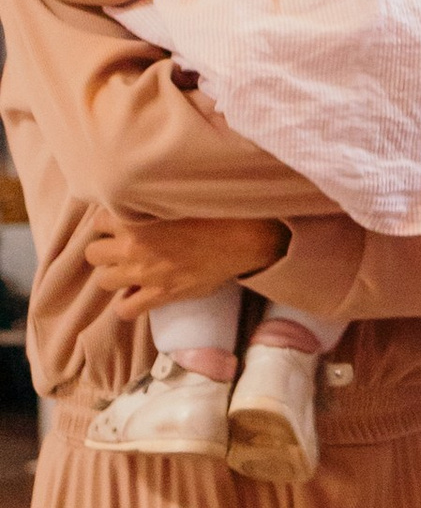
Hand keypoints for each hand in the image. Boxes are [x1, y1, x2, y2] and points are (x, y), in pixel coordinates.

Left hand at [85, 213, 287, 318]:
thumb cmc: (214, 212)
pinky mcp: (159, 294)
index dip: (108, 225)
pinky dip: (128, 305)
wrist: (240, 238)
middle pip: (93, 253)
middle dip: (105, 251)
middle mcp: (132, 246)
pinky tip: (138, 297)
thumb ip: (150, 201)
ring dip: (115, 276)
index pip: (97, 221)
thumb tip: (139, 200)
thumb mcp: (176, 197)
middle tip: (121, 250)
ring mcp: (144, 273)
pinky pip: (125, 310)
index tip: (119, 226)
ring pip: (104, 281)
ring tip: (130, 272)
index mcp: (134, 218)